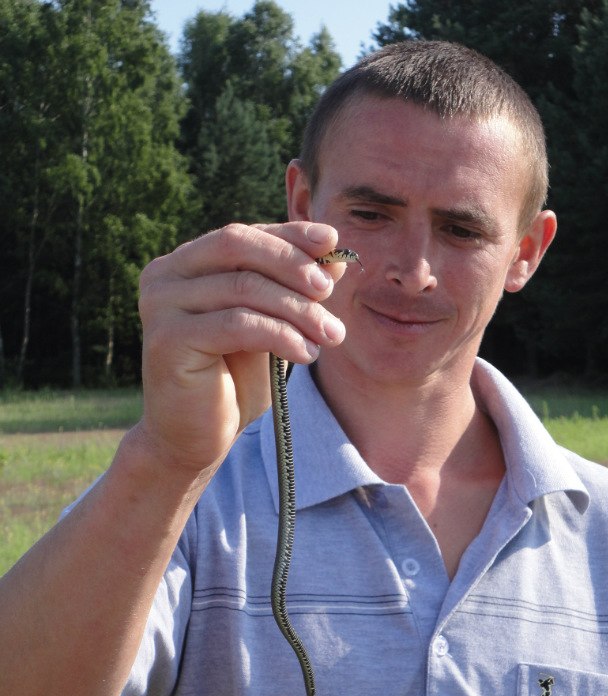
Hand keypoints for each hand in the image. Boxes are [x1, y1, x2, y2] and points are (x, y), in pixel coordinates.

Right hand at [136, 221, 347, 473]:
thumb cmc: (234, 382)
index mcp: (187, 263)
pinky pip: (238, 324)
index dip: (288, 235)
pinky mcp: (168, 338)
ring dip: (297, 310)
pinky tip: (306, 353)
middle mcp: (165, 275)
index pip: (243, 235)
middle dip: (292, 265)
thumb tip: (335, 254)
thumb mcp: (273, 327)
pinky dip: (280, 335)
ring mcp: (161, 305)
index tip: (332, 241)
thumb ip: (295, 290)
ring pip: (244, 288)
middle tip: (328, 291)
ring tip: (330, 336)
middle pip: (237, 246)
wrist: (196, 438)